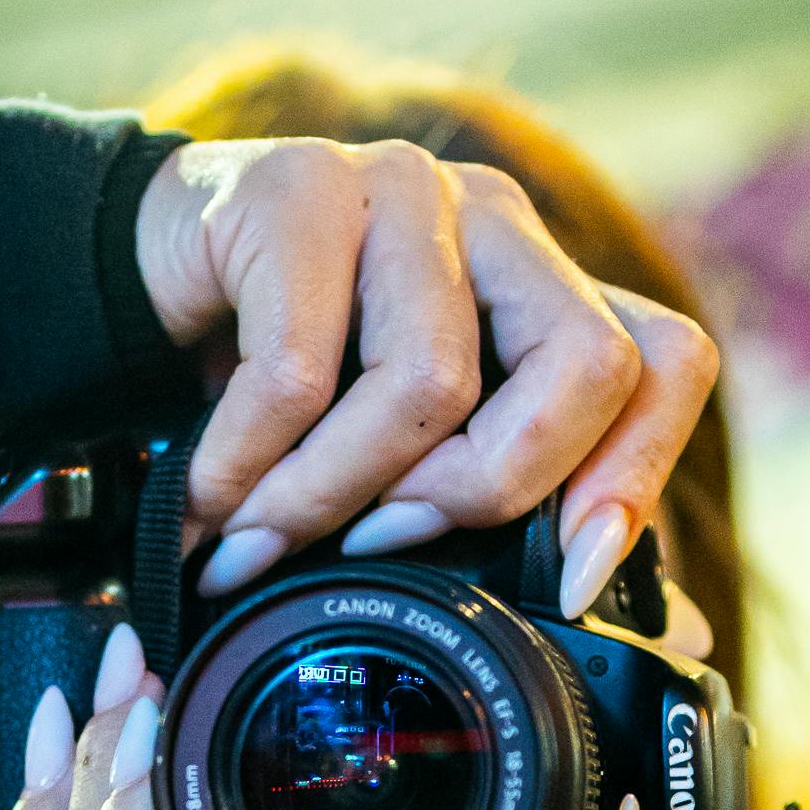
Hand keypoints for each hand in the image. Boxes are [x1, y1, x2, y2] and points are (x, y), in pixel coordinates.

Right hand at [135, 137, 716, 622]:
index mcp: (546, 285)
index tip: (570, 577)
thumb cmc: (287, 375)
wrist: (140, 276)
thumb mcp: (408, 448)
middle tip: (387, 545)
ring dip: (330, 498)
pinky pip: (297, 372)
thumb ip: (510, 512)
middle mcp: (497, 223)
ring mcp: (405, 192)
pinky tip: (207, 505)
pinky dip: (244, 469)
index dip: (638, 476)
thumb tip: (652, 623)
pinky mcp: (299, 187)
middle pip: (587, 366)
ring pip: (431, 382)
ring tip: (260, 544)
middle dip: (489, 489)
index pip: (669, 360)